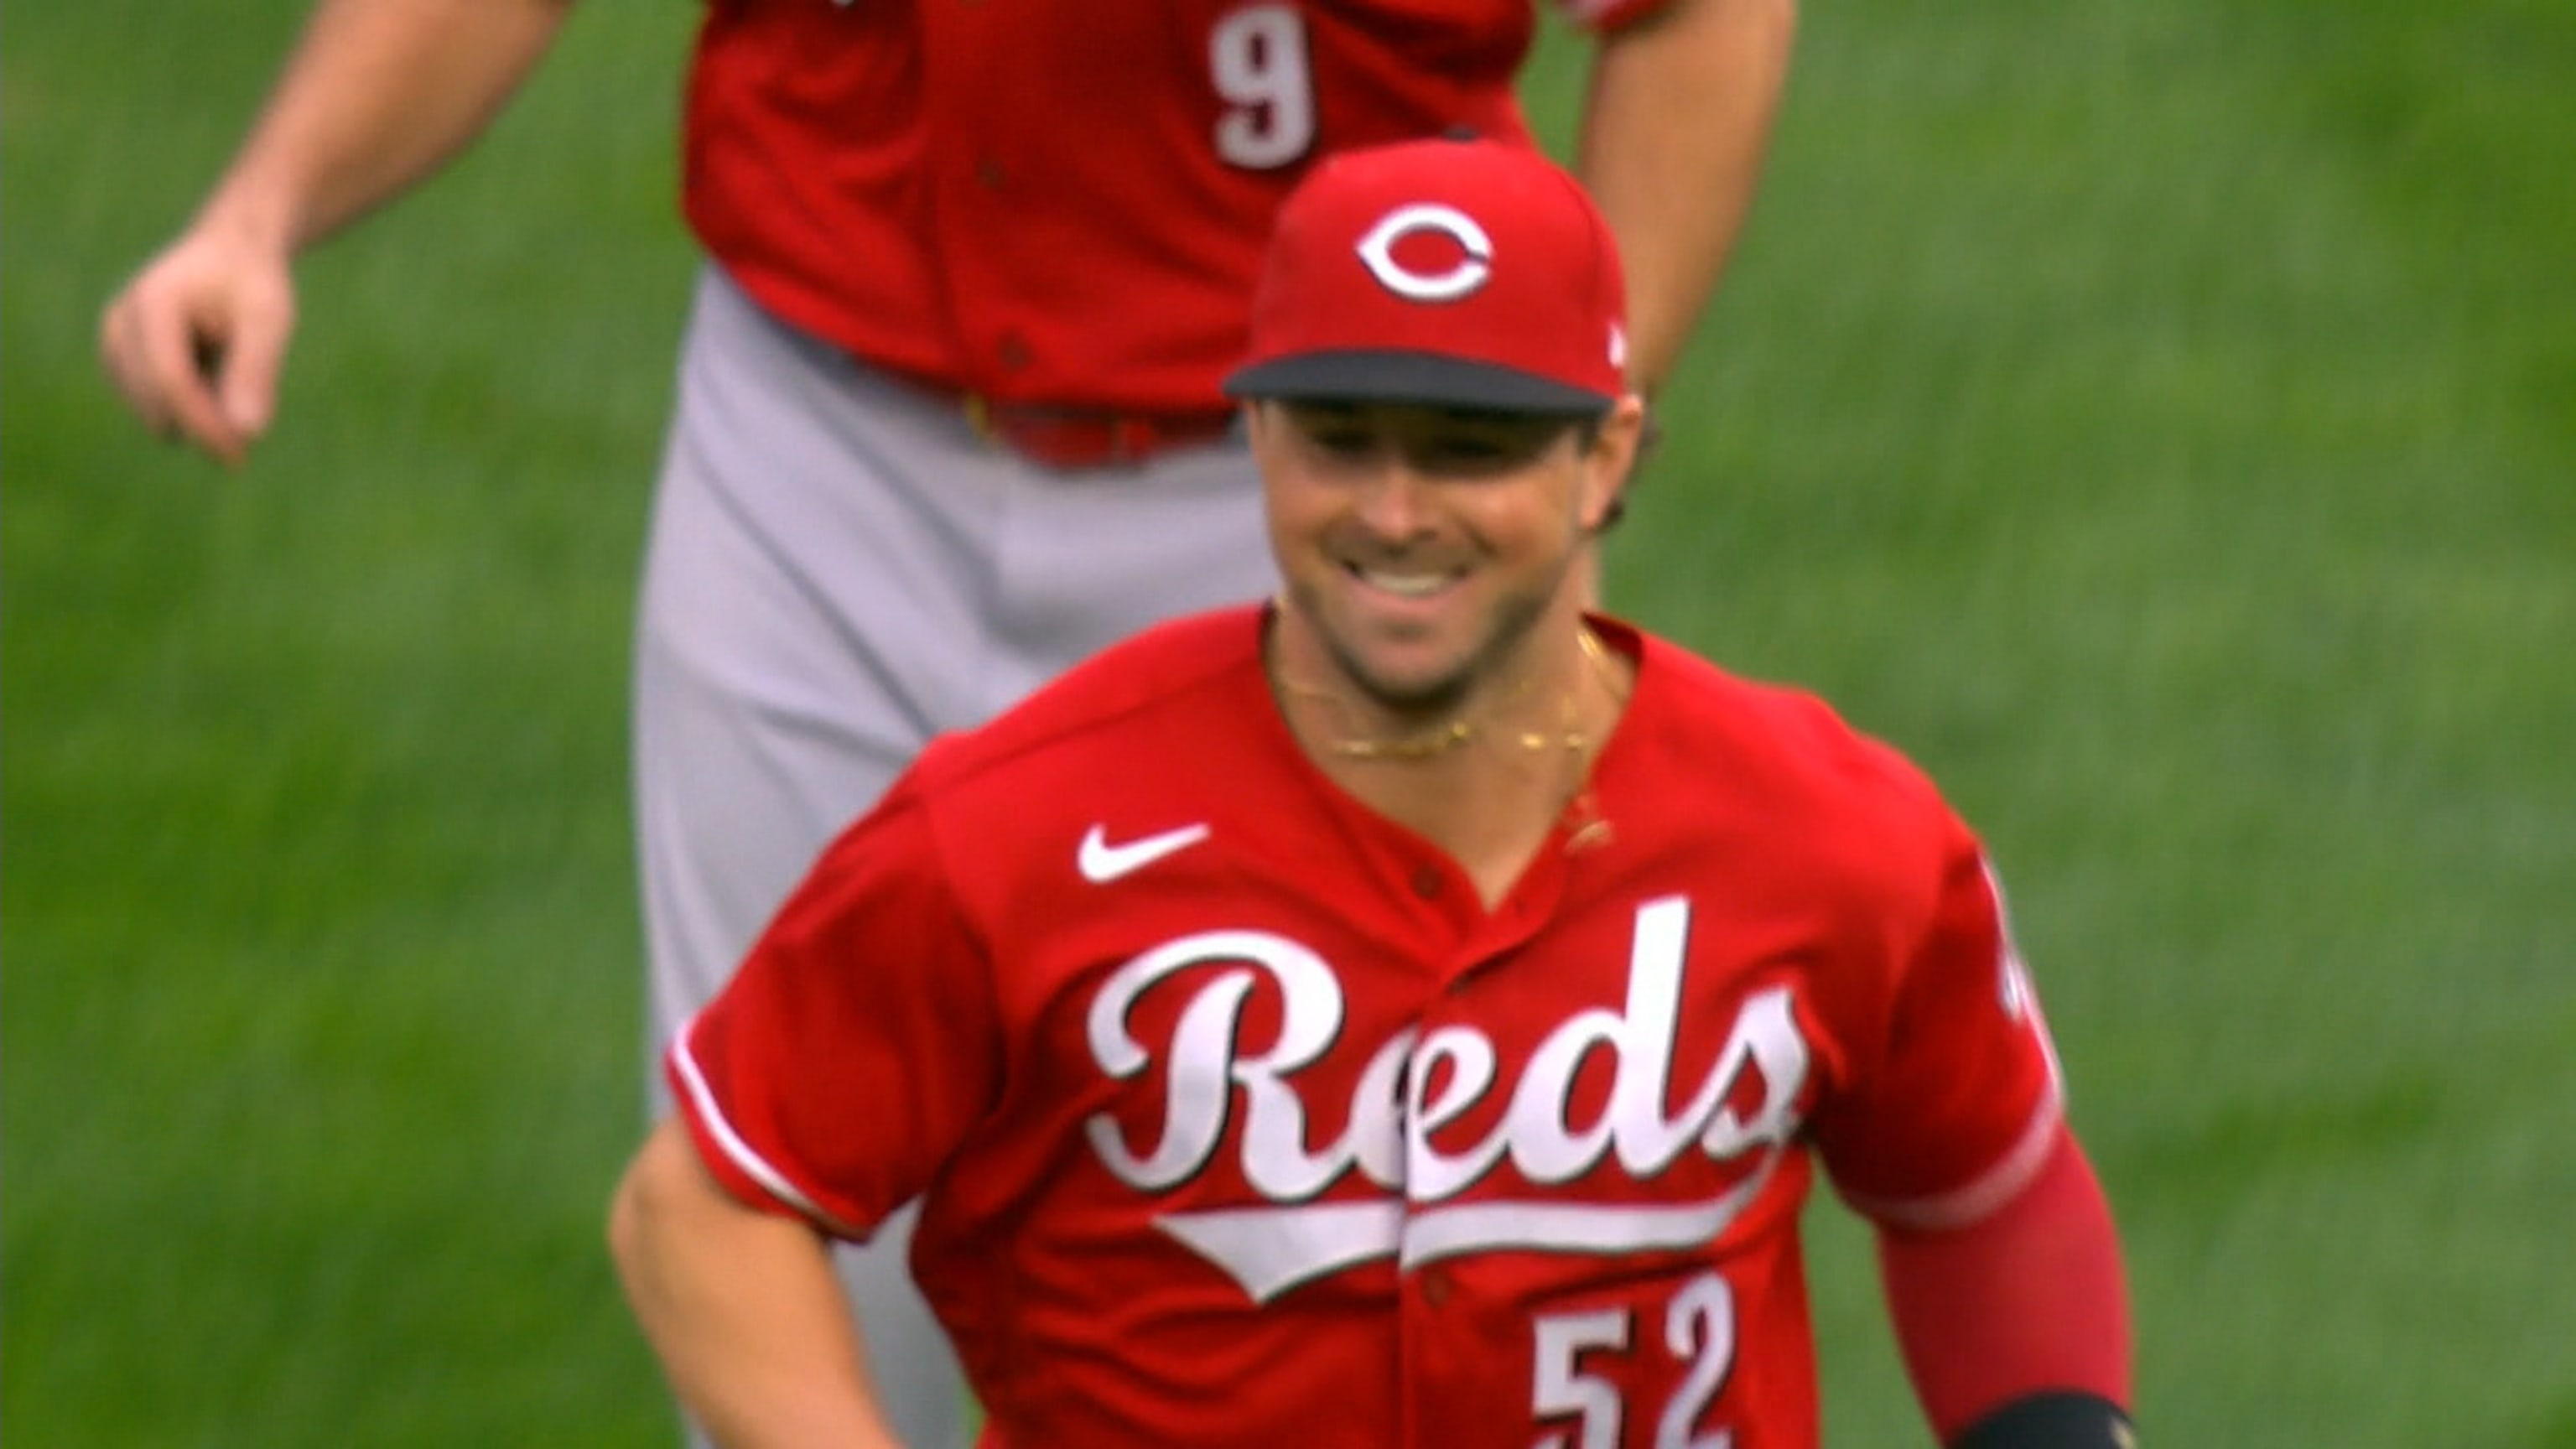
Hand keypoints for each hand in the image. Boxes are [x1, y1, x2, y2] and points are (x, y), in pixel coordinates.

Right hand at [99, 224, 297, 468]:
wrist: (228, 255)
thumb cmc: (251, 284)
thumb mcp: (268, 319)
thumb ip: (256, 371)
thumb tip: (247, 433)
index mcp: (153, 304)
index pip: (170, 380)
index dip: (203, 424)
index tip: (239, 454)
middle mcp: (120, 325)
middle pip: (159, 405)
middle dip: (207, 426)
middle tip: (252, 418)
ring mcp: (113, 346)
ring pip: (157, 416)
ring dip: (201, 413)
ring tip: (227, 364)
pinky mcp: (119, 366)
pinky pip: (159, 412)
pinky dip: (190, 407)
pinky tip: (208, 369)